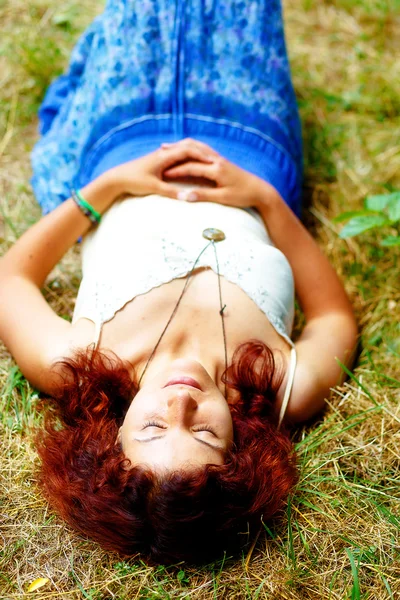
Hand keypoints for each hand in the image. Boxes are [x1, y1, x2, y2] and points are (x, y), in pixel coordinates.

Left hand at [103, 143, 215, 198]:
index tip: (215, 162)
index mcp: (164, 157)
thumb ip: (172, 192)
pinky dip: (187, 157)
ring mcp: (160, 156)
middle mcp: (163, 153)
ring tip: (208, 159)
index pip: (188, 151)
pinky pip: (176, 155)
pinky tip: (192, 164)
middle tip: (217, 158)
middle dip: (202, 152)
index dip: (203, 156)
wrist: (116, 178)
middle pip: (187, 147)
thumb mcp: (154, 188)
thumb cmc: (133, 181)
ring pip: (182, 149)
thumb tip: (187, 198)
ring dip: (195, 153)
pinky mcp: (157, 160)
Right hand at [162, 138, 276, 207]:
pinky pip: (203, 153)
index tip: (161, 173)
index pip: (191, 167)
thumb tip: (185, 197)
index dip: (175, 170)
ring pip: (197, 150)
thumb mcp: (222, 198)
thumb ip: (203, 196)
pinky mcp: (222, 162)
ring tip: (166, 147)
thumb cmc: (242, 195)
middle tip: (158, 152)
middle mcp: (217, 161)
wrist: (261, 190)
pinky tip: (185, 153)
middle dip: (175, 154)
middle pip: (192, 155)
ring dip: (182, 148)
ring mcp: (220, 160)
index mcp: (216, 169)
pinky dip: (191, 151)